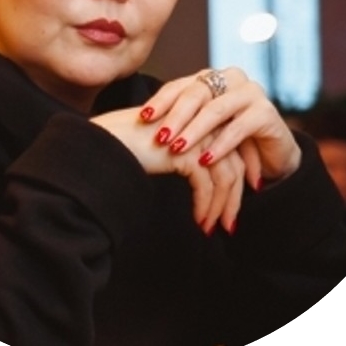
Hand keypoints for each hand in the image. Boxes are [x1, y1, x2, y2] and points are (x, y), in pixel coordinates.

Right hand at [90, 107, 244, 233]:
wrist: (104, 140)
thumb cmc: (128, 143)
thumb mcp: (167, 146)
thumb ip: (189, 152)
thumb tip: (208, 179)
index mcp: (202, 118)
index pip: (233, 148)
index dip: (241, 175)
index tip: (239, 199)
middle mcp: (204, 123)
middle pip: (233, 163)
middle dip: (235, 197)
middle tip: (229, 223)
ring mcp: (196, 137)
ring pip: (225, 177)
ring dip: (221, 207)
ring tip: (214, 228)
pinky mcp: (186, 152)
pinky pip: (206, 185)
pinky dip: (205, 206)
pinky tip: (199, 221)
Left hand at [139, 67, 300, 183]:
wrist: (271, 154)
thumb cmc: (229, 140)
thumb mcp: (202, 129)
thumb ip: (179, 122)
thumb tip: (139, 123)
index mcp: (210, 78)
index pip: (180, 86)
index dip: (161, 101)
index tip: (143, 117)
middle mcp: (231, 79)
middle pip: (196, 94)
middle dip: (176, 117)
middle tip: (160, 137)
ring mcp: (251, 93)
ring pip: (216, 109)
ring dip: (195, 131)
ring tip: (178, 148)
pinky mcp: (267, 113)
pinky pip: (239, 127)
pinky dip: (221, 144)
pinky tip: (206, 159)